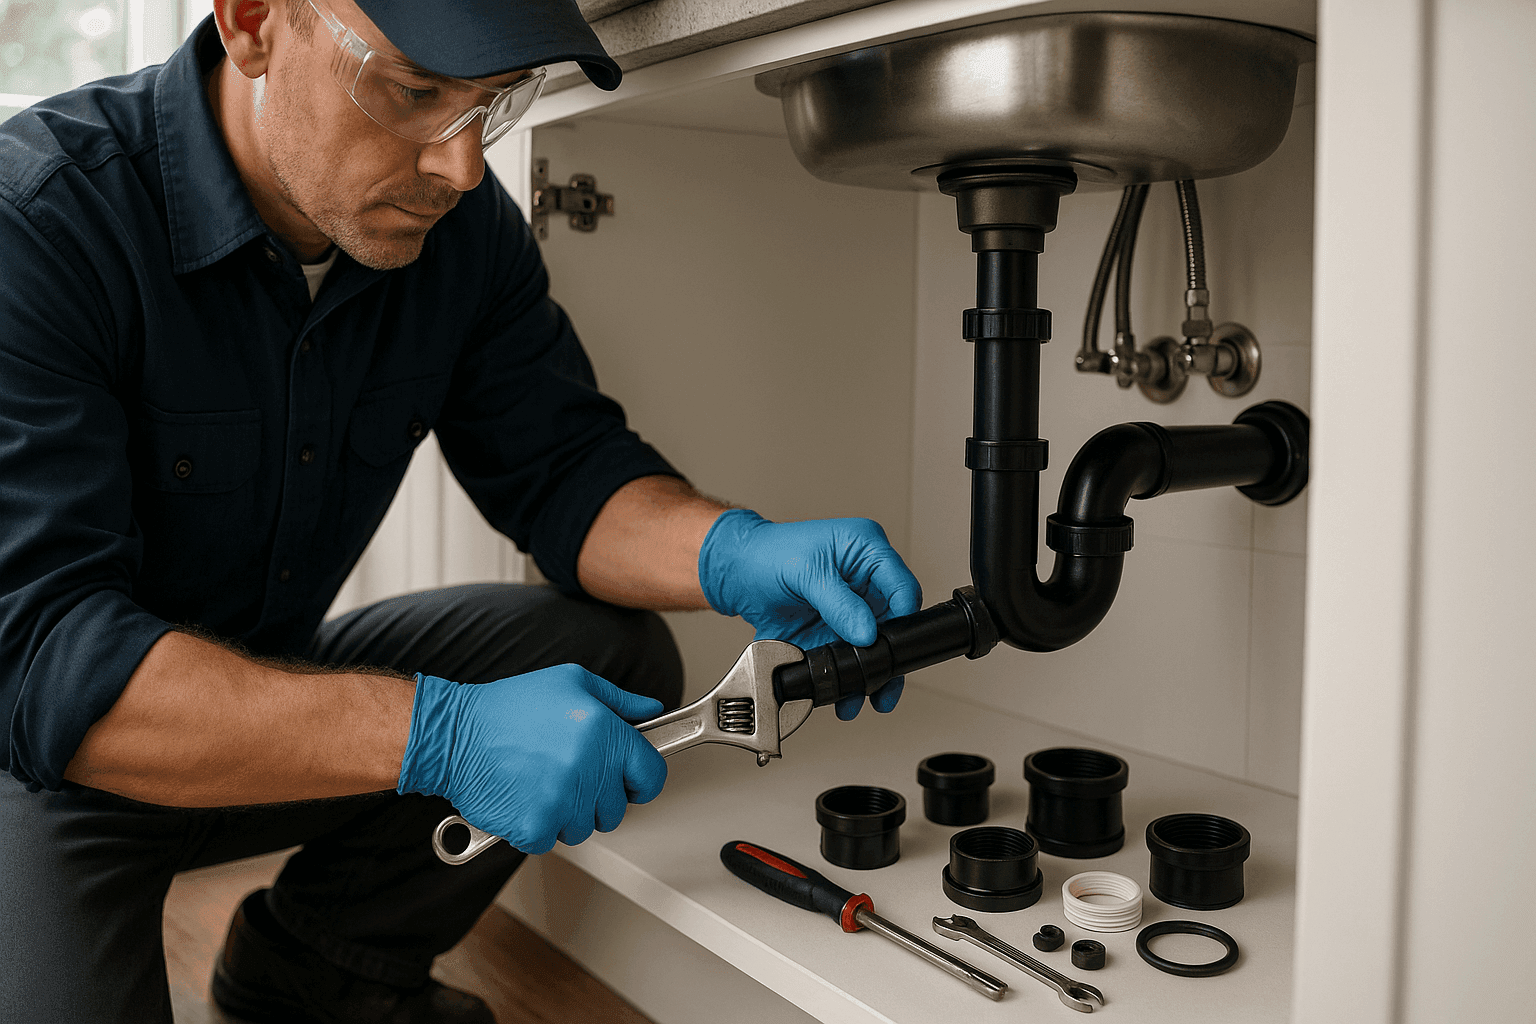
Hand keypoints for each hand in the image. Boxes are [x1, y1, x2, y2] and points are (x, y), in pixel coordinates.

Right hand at [397, 665, 667, 854]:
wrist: (455, 734)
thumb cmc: (510, 707)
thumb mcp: (572, 682)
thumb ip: (619, 699)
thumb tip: (650, 710)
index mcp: (605, 733)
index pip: (651, 775)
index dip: (641, 779)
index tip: (629, 780)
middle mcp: (588, 769)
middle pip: (616, 809)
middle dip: (597, 797)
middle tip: (568, 773)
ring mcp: (562, 802)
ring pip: (584, 828)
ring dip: (566, 813)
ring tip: (541, 781)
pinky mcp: (534, 827)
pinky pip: (550, 839)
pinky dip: (536, 826)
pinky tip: (523, 797)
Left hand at [698, 509, 922, 719]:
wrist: (736, 573)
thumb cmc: (768, 554)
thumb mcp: (806, 571)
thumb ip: (839, 603)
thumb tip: (867, 633)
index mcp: (868, 551)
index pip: (902, 589)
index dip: (901, 619)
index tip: (886, 644)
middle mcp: (865, 583)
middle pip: (894, 627)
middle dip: (886, 660)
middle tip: (878, 684)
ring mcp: (851, 611)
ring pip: (874, 651)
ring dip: (868, 678)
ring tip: (857, 699)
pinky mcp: (834, 633)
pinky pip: (848, 662)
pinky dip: (844, 681)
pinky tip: (838, 694)